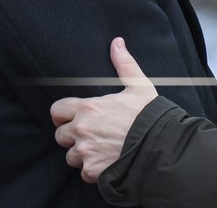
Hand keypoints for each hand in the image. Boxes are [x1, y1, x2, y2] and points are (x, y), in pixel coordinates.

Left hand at [51, 37, 157, 182]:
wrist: (160, 147)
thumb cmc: (149, 116)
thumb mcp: (139, 86)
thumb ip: (124, 65)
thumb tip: (117, 43)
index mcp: (88, 108)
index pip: (57, 110)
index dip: (64, 114)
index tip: (75, 117)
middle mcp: (81, 130)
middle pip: (61, 135)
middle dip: (73, 135)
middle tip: (92, 134)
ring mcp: (85, 152)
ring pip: (71, 156)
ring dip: (83, 154)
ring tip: (102, 149)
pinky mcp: (92, 171)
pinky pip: (84, 172)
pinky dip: (93, 170)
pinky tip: (108, 162)